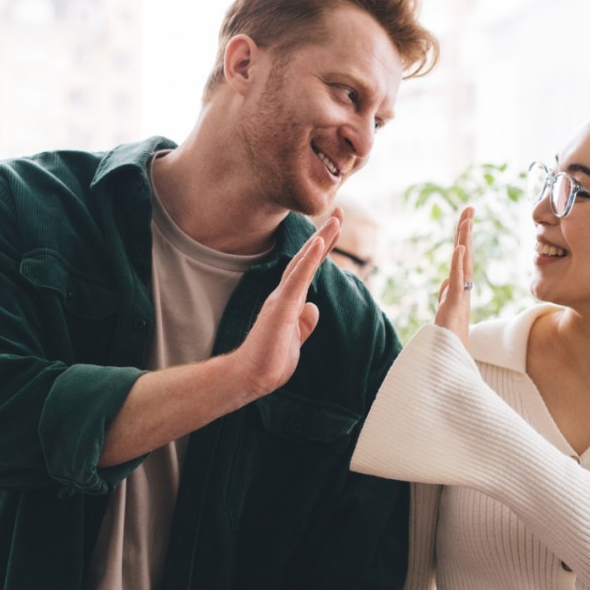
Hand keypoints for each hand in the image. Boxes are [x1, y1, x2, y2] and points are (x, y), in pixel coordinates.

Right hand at [230, 210, 339, 397]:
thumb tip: (314, 307)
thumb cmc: (269, 361)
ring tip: (335, 221)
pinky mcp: (280, 308)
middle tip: (339, 213)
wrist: (250, 377)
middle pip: (307, 259)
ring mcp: (281, 299)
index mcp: (289, 302)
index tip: (336, 229)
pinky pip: (297, 279)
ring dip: (320, 241)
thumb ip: (304, 323)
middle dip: (324, 236)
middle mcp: (284, 295)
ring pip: (303, 263)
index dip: (323, 249)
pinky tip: (318, 243)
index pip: (308, 270)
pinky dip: (308, 260)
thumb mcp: (295, 339)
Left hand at [434, 206, 473, 344]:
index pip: (461, 257)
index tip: (466, 217)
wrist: (451, 356)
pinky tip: (460, 247)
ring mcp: (460, 295)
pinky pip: (457, 279)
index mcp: (460, 287)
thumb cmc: (450, 335)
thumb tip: (447, 280)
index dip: (463, 237)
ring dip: (465, 240)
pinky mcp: (454, 304)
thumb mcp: (446, 309)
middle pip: (464, 253)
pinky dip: (458, 263)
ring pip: (463, 262)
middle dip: (466, 230)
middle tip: (469, 208)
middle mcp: (463, 288)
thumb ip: (448, 293)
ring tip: (467, 219)